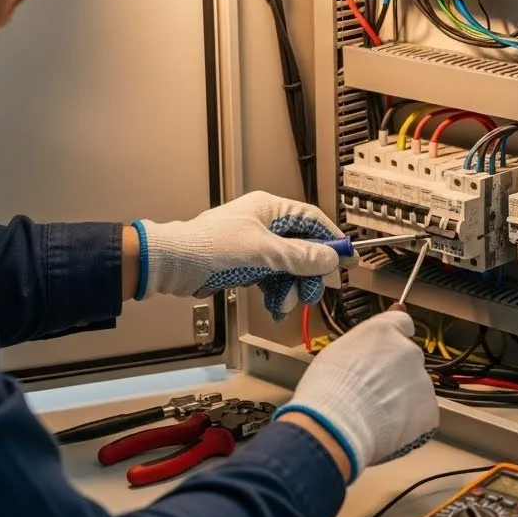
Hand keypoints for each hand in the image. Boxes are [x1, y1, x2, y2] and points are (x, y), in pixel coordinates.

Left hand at [132, 192, 341, 319]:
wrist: (171, 264)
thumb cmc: (208, 247)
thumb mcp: (262, 253)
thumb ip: (299, 257)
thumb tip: (329, 259)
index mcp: (270, 210)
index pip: (313, 221)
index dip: (331, 241)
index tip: (347, 260)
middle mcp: (265, 225)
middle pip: (303, 247)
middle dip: (309, 273)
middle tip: (314, 292)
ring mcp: (255, 245)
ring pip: (288, 267)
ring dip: (291, 287)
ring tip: (285, 303)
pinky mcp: (245, 264)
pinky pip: (272, 278)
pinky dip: (276, 293)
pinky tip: (275, 306)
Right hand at [273, 311, 438, 481]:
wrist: (340, 421)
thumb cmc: (328, 388)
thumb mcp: (336, 353)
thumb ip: (359, 348)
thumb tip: (363, 352)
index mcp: (384, 331)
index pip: (401, 322)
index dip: (395, 337)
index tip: (390, 346)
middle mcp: (408, 351)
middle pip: (408, 361)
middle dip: (394, 375)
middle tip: (370, 393)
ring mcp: (422, 380)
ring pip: (414, 390)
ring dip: (400, 401)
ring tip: (372, 416)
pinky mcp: (428, 410)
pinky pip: (420, 417)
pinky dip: (407, 424)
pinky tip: (384, 429)